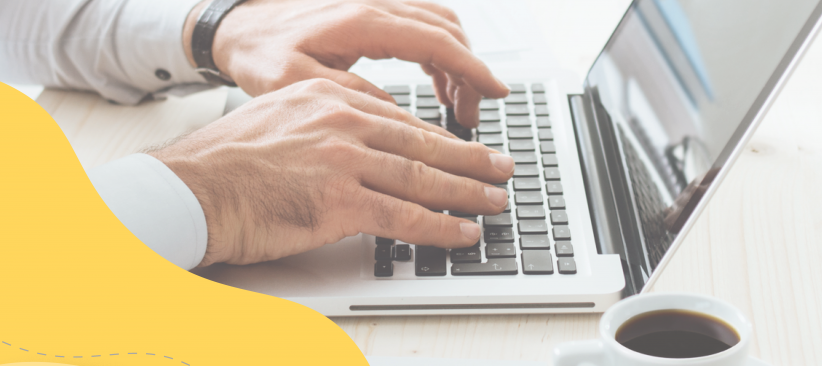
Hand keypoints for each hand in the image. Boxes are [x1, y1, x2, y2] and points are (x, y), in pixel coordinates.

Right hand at [148, 79, 513, 265]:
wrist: (187, 190)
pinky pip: (405, 217)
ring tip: (494, 201)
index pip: (401, 119)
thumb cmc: (225, 162)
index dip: (439, 139)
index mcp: (329, 96)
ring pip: (423, 178)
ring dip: (467, 193)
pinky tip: (463, 233)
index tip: (462, 149)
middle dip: (470, 159)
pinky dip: (441, 227)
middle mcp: (343, 121)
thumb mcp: (280, 118)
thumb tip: (363, 143)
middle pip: (423, 144)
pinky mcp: (339, 201)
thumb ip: (326, 124)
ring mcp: (344, 160)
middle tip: (501, 168)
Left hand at [182, 0, 508, 127]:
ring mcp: (376, 4)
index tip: (495, 92)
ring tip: (458, 105)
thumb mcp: (298, 85)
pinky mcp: (373, 11)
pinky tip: (438, 82)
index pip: (437, 42)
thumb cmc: (261, 53)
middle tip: (472, 114)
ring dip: (457, 62)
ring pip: (440, 25)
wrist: (238, 25)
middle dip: (470, 72)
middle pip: (448, 31)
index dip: (472, 69)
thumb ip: (351, 98)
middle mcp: (376, 5)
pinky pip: (423, 24)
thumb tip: (398, 118)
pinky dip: (440, 52)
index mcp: (362, 22)